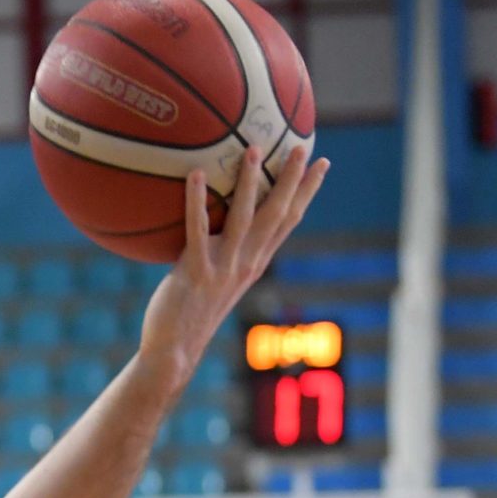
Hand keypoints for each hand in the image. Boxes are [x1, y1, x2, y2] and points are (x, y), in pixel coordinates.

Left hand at [139, 145, 331, 388]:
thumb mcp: (215, 280)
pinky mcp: (196, 272)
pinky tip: (195, 174)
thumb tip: (213, 222)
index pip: (289, 222)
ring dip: (250, 182)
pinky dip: (197, 201)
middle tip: (302, 146)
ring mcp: (223, 268)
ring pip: (244, 218)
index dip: (307, 192)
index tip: (321, 164)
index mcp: (255, 264)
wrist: (174, 351)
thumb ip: (220, 253)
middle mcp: (246, 264)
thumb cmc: (189, 314)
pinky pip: (197, 229)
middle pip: (277, 215)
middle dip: (292, 180)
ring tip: (252, 149)